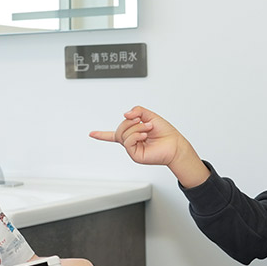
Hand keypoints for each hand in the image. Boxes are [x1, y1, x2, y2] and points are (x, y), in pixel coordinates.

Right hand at [89, 106, 209, 186]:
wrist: (175, 144)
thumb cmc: (166, 133)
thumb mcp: (150, 115)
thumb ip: (137, 110)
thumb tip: (125, 114)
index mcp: (133, 134)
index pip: (113, 134)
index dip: (101, 134)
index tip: (91, 134)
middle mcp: (131, 142)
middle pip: (119, 129)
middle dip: (131, 122)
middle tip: (144, 122)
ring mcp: (132, 149)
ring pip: (123, 134)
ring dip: (136, 127)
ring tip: (148, 129)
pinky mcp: (135, 155)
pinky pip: (128, 141)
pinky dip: (136, 135)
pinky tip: (144, 135)